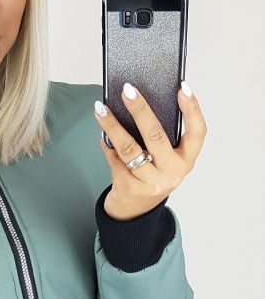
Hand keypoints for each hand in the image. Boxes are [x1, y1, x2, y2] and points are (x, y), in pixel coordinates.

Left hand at [93, 82, 206, 220]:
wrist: (134, 210)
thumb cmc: (151, 175)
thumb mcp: (164, 159)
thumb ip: (160, 138)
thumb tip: (138, 103)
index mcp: (186, 160)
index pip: (197, 132)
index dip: (192, 109)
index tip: (182, 88)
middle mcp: (173, 172)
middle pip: (156, 135)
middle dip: (140, 109)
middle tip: (128, 90)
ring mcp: (151, 182)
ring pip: (129, 147)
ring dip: (112, 125)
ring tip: (101, 108)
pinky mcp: (130, 187)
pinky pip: (115, 158)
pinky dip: (107, 144)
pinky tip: (102, 133)